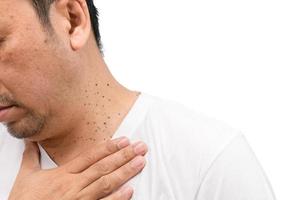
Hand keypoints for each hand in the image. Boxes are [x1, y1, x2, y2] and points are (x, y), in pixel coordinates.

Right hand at [9, 137, 147, 199]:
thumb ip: (31, 157)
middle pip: (103, 167)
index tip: (124, 141)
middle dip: (123, 156)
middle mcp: (73, 185)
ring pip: (106, 183)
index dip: (109, 147)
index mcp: (63, 174)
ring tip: (140, 162)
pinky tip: (130, 190)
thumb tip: (30, 142)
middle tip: (140, 147)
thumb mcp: (27, 176)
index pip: (90, 156)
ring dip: (125, 172)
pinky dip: (117, 198)